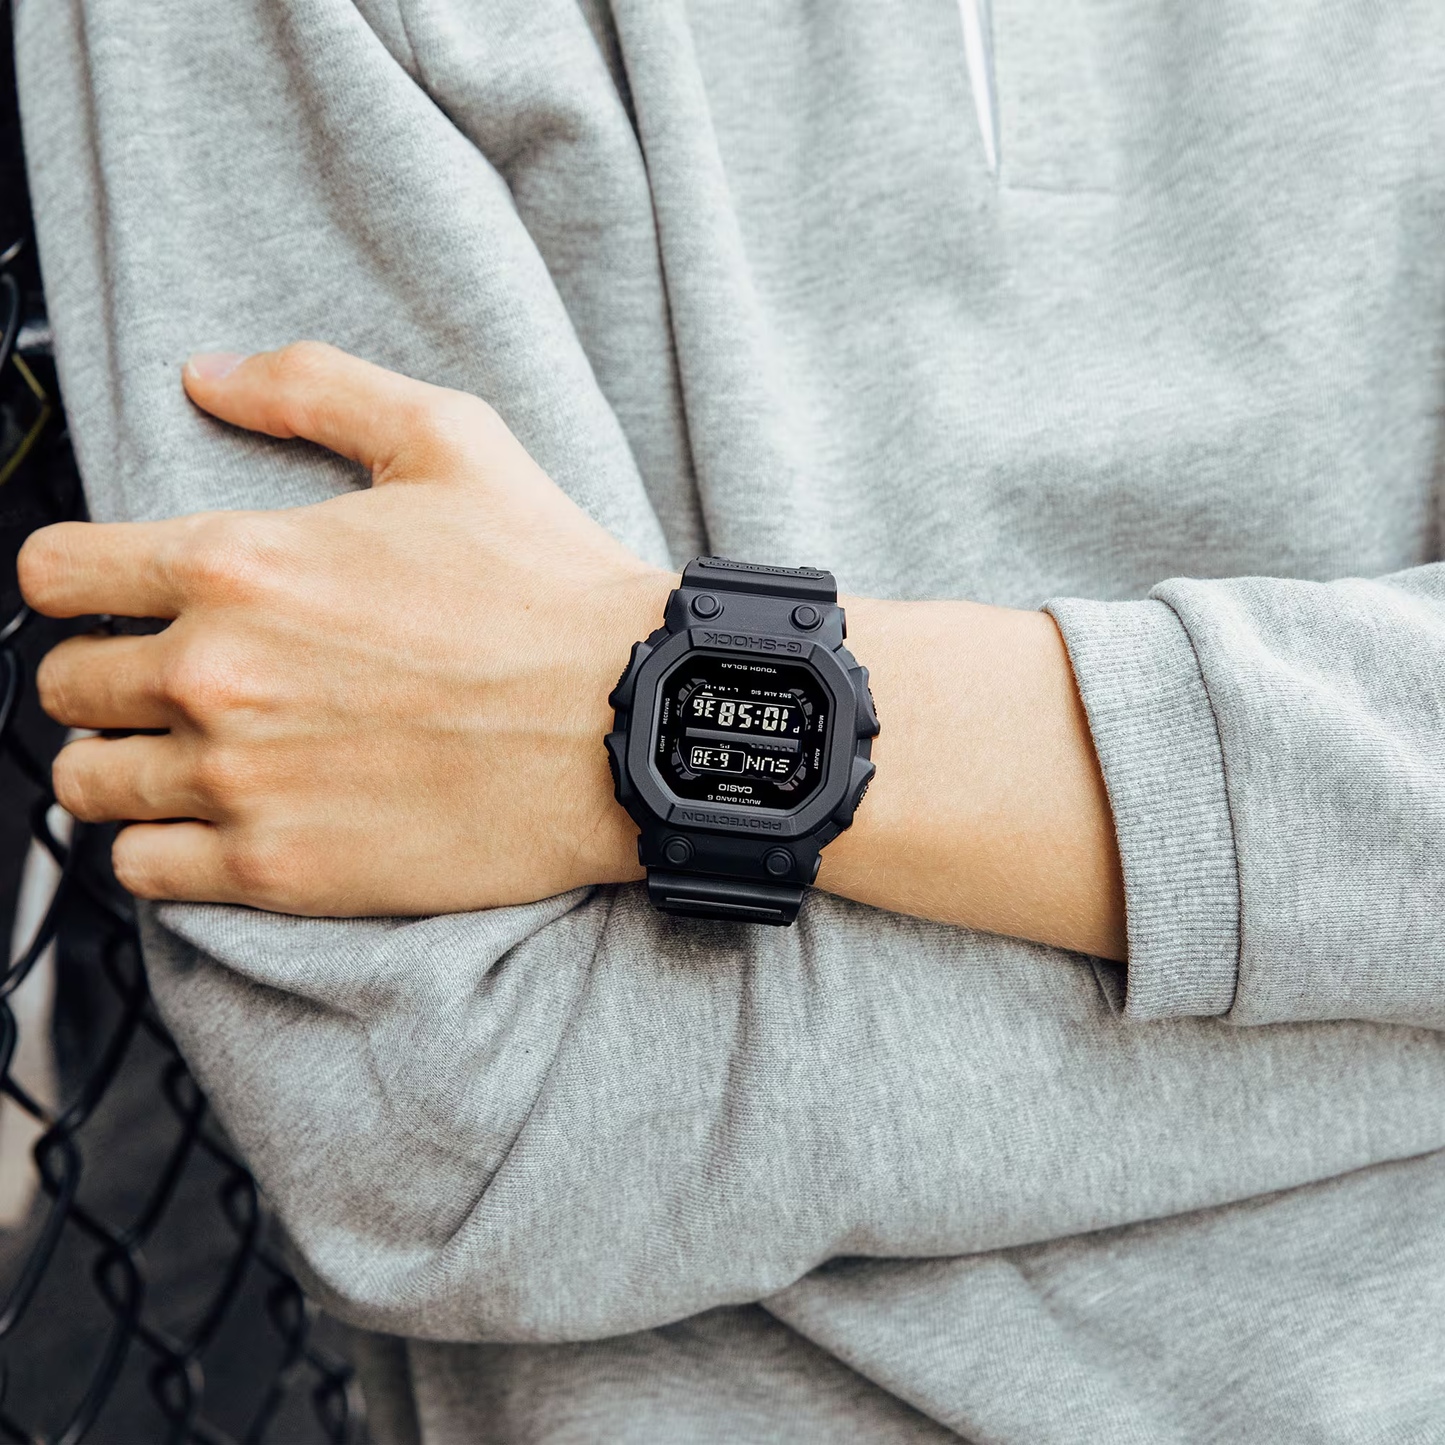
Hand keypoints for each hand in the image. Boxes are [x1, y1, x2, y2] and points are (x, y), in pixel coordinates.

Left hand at [20, 342, 663, 914]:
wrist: (631, 720)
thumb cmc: (551, 589)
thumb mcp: (450, 440)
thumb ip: (314, 390)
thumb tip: (207, 375)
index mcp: (240, 564)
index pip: (54, 574)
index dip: (75, 581)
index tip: (113, 600)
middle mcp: (216, 674)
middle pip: (62, 684)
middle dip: (103, 676)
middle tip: (169, 682)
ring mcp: (241, 780)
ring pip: (87, 782)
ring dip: (122, 764)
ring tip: (185, 758)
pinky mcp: (280, 868)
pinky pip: (142, 869)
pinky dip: (160, 846)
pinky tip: (213, 823)